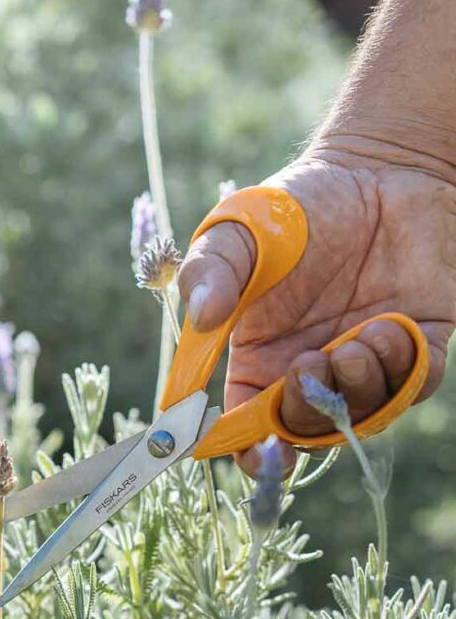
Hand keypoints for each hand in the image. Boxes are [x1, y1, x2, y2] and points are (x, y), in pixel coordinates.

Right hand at [178, 137, 455, 473]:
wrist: (378, 171)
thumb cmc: (297, 206)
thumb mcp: (238, 232)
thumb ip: (210, 271)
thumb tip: (200, 317)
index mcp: (259, 359)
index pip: (244, 424)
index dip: (244, 447)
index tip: (255, 445)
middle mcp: (309, 370)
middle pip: (304, 431)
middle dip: (307, 414)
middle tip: (309, 365)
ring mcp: (363, 361)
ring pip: (362, 415)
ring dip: (358, 388)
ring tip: (357, 338)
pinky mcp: (417, 345)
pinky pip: (414, 386)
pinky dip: (403, 369)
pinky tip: (390, 325)